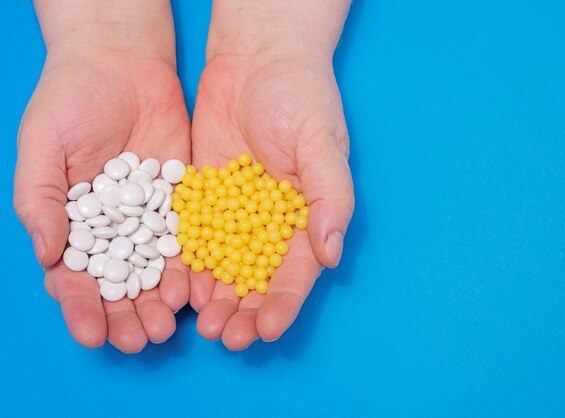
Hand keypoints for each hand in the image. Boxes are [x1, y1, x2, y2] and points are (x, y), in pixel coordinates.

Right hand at [14, 47, 189, 351]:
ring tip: (168, 327)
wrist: (122, 64)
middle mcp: (115, 229)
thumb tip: (47, 255)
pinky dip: (191, 266)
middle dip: (128, 314)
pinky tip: (195, 290)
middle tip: (139, 341)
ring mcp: (151, 218)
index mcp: (74, 224)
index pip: (76, 276)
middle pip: (120, 283)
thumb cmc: (71, 101)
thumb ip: (40, 200)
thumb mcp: (42, 146)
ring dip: (161, 302)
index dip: (81, 307)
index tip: (91, 334)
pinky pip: (189, 239)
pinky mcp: (183, 201)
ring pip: (156, 270)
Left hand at [190, 49, 353, 348]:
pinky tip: (180, 288)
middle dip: (244, 310)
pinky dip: (188, 265)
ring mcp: (235, 214)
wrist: (256, 60)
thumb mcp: (322, 144)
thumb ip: (331, 197)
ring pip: (224, 267)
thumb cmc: (301, 98)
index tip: (266, 329)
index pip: (297, 271)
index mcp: (306, 217)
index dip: (283, 303)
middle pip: (257, 278)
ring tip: (203, 325)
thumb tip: (332, 253)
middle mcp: (271, 224)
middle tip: (227, 337)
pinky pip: (194, 238)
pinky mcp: (203, 198)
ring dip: (215, 298)